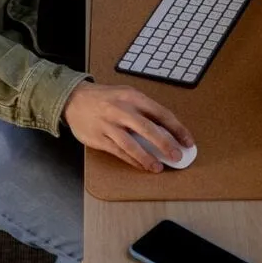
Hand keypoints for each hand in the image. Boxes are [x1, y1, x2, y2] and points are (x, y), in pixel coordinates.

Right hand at [62, 82, 193, 171]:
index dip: (176, 128)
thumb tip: (166, 130)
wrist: (74, 99)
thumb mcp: (126, 94)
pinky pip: (119, 152)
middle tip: (177, 157)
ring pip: (132, 144)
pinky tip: (142, 166)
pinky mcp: (99, 138)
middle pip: (148, 129)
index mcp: (133, 96)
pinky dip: (132, 160)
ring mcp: (109, 124)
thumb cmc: (106, 98)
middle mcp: (121, 109)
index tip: (187, 141)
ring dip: (147, 158)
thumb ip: (144, 109)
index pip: (161, 113)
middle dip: (165, 144)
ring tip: (159, 168)